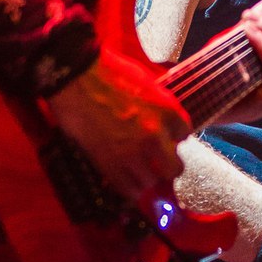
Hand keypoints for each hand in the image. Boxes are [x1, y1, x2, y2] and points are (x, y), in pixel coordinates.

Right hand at [47, 45, 188, 205]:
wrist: (76, 79)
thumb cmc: (107, 73)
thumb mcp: (146, 84)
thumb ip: (158, 106)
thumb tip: (161, 120)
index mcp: (168, 111)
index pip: (185, 135)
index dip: (173, 138)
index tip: (165, 139)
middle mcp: (156, 135)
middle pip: (174, 168)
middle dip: (166, 167)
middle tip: (156, 164)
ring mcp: (133, 152)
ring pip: (151, 182)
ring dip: (145, 178)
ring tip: (136, 172)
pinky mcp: (110, 163)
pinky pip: (128, 189)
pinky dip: (128, 188)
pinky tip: (124, 180)